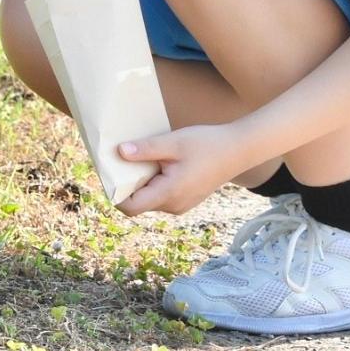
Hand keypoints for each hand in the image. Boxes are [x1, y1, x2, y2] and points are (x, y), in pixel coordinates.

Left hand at [115, 123, 252, 216]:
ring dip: (143, 182)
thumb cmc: (207, 144)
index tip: (111, 172)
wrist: (239, 150)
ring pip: (151, 199)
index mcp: (168, 194)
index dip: (115, 193)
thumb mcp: (174, 143)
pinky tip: (162, 163)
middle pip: (139, 203)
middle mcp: (173, 206)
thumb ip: (146, 149)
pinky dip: (156, 183)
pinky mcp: (187, 199)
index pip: (130, 207)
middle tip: (126, 158)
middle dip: (128, 184)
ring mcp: (181, 205)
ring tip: (145, 158)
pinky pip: (163, 196)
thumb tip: (119, 152)